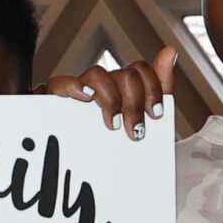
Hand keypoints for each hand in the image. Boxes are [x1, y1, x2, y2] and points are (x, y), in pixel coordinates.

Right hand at [47, 48, 178, 138]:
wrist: (79, 170)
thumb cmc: (108, 143)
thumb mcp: (140, 118)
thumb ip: (158, 86)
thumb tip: (170, 51)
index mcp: (120, 87)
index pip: (140, 71)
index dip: (152, 88)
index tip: (156, 114)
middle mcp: (100, 84)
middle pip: (124, 75)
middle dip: (135, 103)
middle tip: (135, 131)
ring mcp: (77, 90)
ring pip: (98, 74)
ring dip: (111, 99)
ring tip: (114, 125)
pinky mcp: (52, 99)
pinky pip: (59, 83)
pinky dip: (74, 86)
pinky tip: (85, 97)